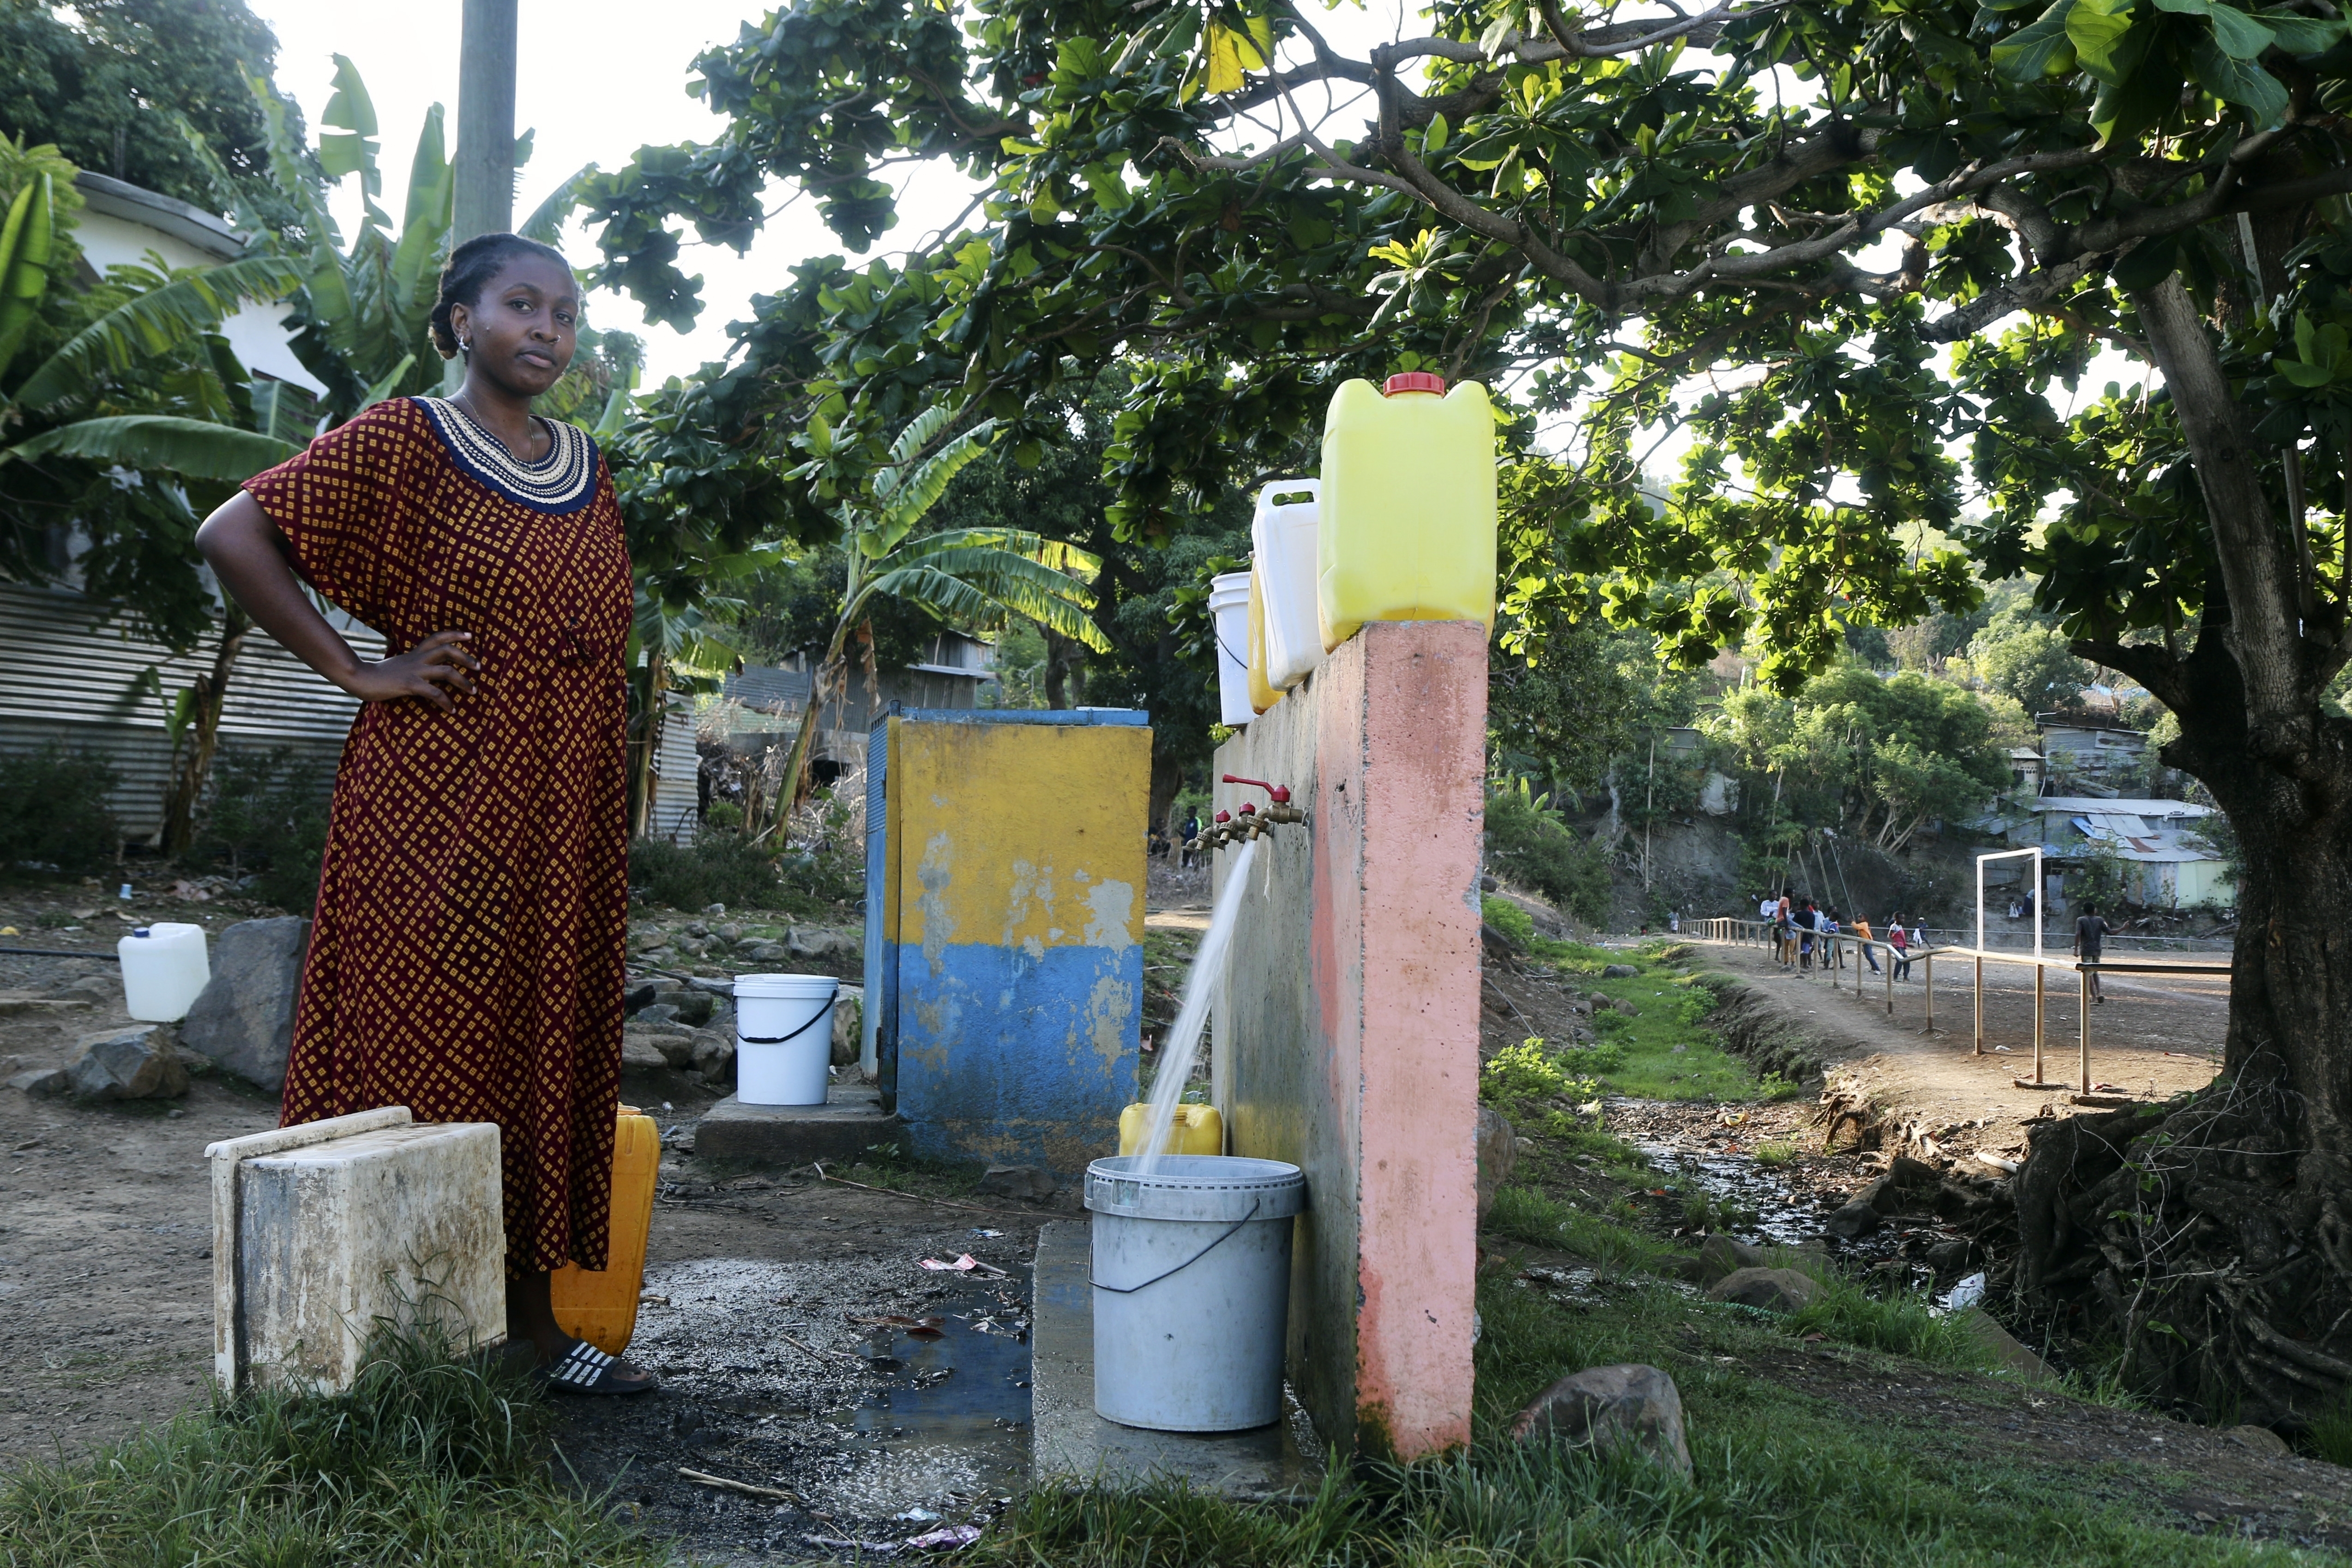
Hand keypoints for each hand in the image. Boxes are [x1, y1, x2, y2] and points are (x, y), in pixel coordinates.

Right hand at [342, 630, 480, 710]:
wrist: (360, 679)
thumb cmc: (380, 675)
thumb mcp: (400, 664)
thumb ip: (414, 664)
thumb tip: (426, 669)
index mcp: (415, 653)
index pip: (437, 637)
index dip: (455, 635)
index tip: (470, 636)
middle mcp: (417, 659)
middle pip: (447, 650)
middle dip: (466, 657)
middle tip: (479, 667)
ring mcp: (414, 671)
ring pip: (446, 671)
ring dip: (464, 682)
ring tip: (473, 691)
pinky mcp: (410, 685)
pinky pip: (435, 692)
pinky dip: (446, 701)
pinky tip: (452, 710)